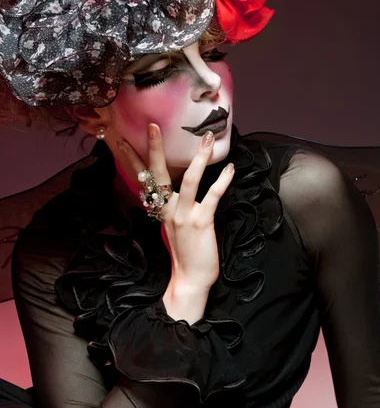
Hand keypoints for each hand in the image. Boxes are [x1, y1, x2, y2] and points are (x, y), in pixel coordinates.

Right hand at [114, 124, 234, 319]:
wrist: (190, 280)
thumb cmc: (185, 253)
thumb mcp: (172, 227)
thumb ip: (172, 207)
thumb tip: (175, 190)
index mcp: (160, 210)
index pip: (142, 179)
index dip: (131, 159)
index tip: (122, 139)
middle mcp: (167, 210)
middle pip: (156, 174)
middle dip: (154, 149)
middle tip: (153, 126)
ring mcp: (183, 216)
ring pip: (188, 180)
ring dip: (199, 158)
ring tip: (207, 139)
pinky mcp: (200, 223)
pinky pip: (211, 197)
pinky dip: (222, 182)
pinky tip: (230, 169)